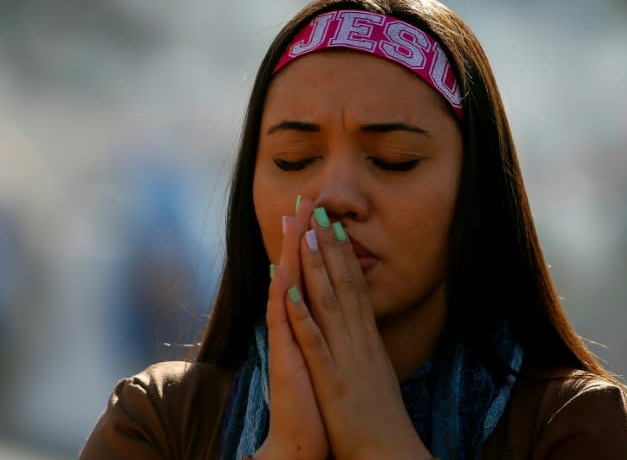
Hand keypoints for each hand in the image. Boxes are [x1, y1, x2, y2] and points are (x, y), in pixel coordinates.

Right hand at [256, 200, 328, 459]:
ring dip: (291, 255)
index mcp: (309, 324)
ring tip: (291, 221)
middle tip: (303, 199)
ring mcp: (288, 341)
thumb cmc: (323, 401)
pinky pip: (286, 327)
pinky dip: (287, 302)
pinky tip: (285, 278)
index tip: (320, 212)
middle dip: (301, 235)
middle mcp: (294, 327)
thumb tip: (335, 308)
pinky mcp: (286, 360)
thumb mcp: (331, 357)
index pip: (311, 275)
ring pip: (288, 289)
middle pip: (296, 272)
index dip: (315, 243)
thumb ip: (328, 331)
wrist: (303, 439)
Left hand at [284, 198, 430, 459]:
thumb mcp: (376, 373)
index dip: (342, 254)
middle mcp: (358, 339)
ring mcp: (345, 356)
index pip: (355, 286)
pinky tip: (290, 290)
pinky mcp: (331, 377)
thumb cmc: (381, 418)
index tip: (332, 225)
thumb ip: (366, 348)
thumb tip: (362, 329)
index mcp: (367, 338)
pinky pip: (314, 340)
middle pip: (342, 284)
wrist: (390, 451)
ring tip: (304, 234)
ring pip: (328, 302)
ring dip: (315, 267)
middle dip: (327, 246)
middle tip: (317, 210)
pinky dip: (302, 313)